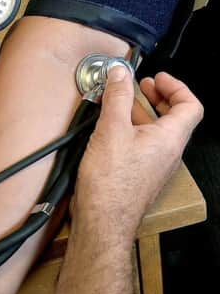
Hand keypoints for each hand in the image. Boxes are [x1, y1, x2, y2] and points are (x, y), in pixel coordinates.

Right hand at [73, 67, 202, 244]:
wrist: (103, 220)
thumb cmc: (110, 183)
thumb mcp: (111, 130)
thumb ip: (117, 97)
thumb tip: (120, 73)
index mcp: (170, 139)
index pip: (190, 106)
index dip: (176, 87)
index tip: (157, 78)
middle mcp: (168, 153)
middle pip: (175, 118)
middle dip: (158, 97)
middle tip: (142, 86)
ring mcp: (155, 166)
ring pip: (157, 132)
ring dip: (142, 114)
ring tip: (121, 105)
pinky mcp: (140, 175)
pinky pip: (144, 146)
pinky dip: (132, 131)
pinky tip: (111, 131)